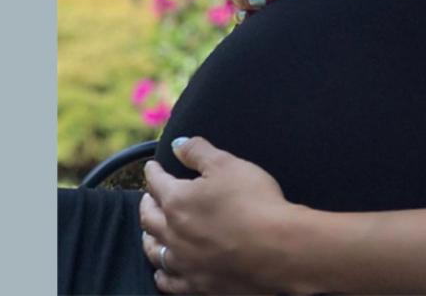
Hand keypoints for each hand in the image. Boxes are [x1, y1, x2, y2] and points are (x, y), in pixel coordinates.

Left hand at [139, 137, 303, 293]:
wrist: (278, 249)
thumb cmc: (254, 202)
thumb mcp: (227, 164)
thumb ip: (198, 151)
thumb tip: (177, 144)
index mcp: (177, 201)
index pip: (157, 183)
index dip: (153, 172)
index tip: (152, 167)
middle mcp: (173, 233)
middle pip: (149, 217)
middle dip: (147, 203)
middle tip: (148, 197)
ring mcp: (184, 263)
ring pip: (154, 251)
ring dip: (149, 238)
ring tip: (150, 232)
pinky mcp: (198, 285)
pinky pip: (169, 282)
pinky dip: (162, 273)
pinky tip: (163, 271)